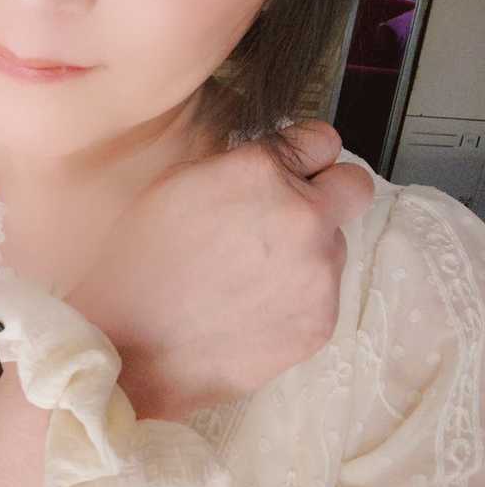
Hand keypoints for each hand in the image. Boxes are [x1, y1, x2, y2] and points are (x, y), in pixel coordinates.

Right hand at [65, 120, 373, 420]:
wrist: (131, 348)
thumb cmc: (140, 263)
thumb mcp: (176, 183)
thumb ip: (238, 165)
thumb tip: (273, 164)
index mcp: (261, 171)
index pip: (322, 139)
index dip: (305, 154)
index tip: (295, 167)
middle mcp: (302, 214)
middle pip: (355, 185)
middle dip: (332, 190)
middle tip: (295, 211)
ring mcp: (318, 272)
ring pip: (337, 243)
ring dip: (308, 248)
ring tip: (253, 274)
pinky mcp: (321, 320)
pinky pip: (324, 292)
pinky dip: (299, 294)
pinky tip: (253, 306)